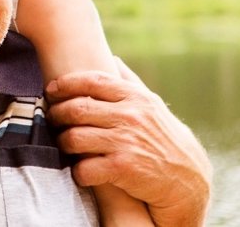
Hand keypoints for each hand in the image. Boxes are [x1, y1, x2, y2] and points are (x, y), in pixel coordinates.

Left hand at [46, 61, 211, 226]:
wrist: (188, 179)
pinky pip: (85, 168)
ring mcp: (126, 142)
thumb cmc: (164, 138)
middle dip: (57, 113)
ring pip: (75, 138)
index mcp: (135, 98)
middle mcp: (131, 116)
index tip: (51, 89)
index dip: (66, 83)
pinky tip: (80, 170)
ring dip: (62, 142)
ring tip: (62, 143)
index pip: (92, 81)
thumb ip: (131, 82)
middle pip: (77, 109)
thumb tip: (113, 59)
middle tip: (51, 118)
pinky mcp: (123, 168)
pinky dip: (78, 171)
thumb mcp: (152, 105)